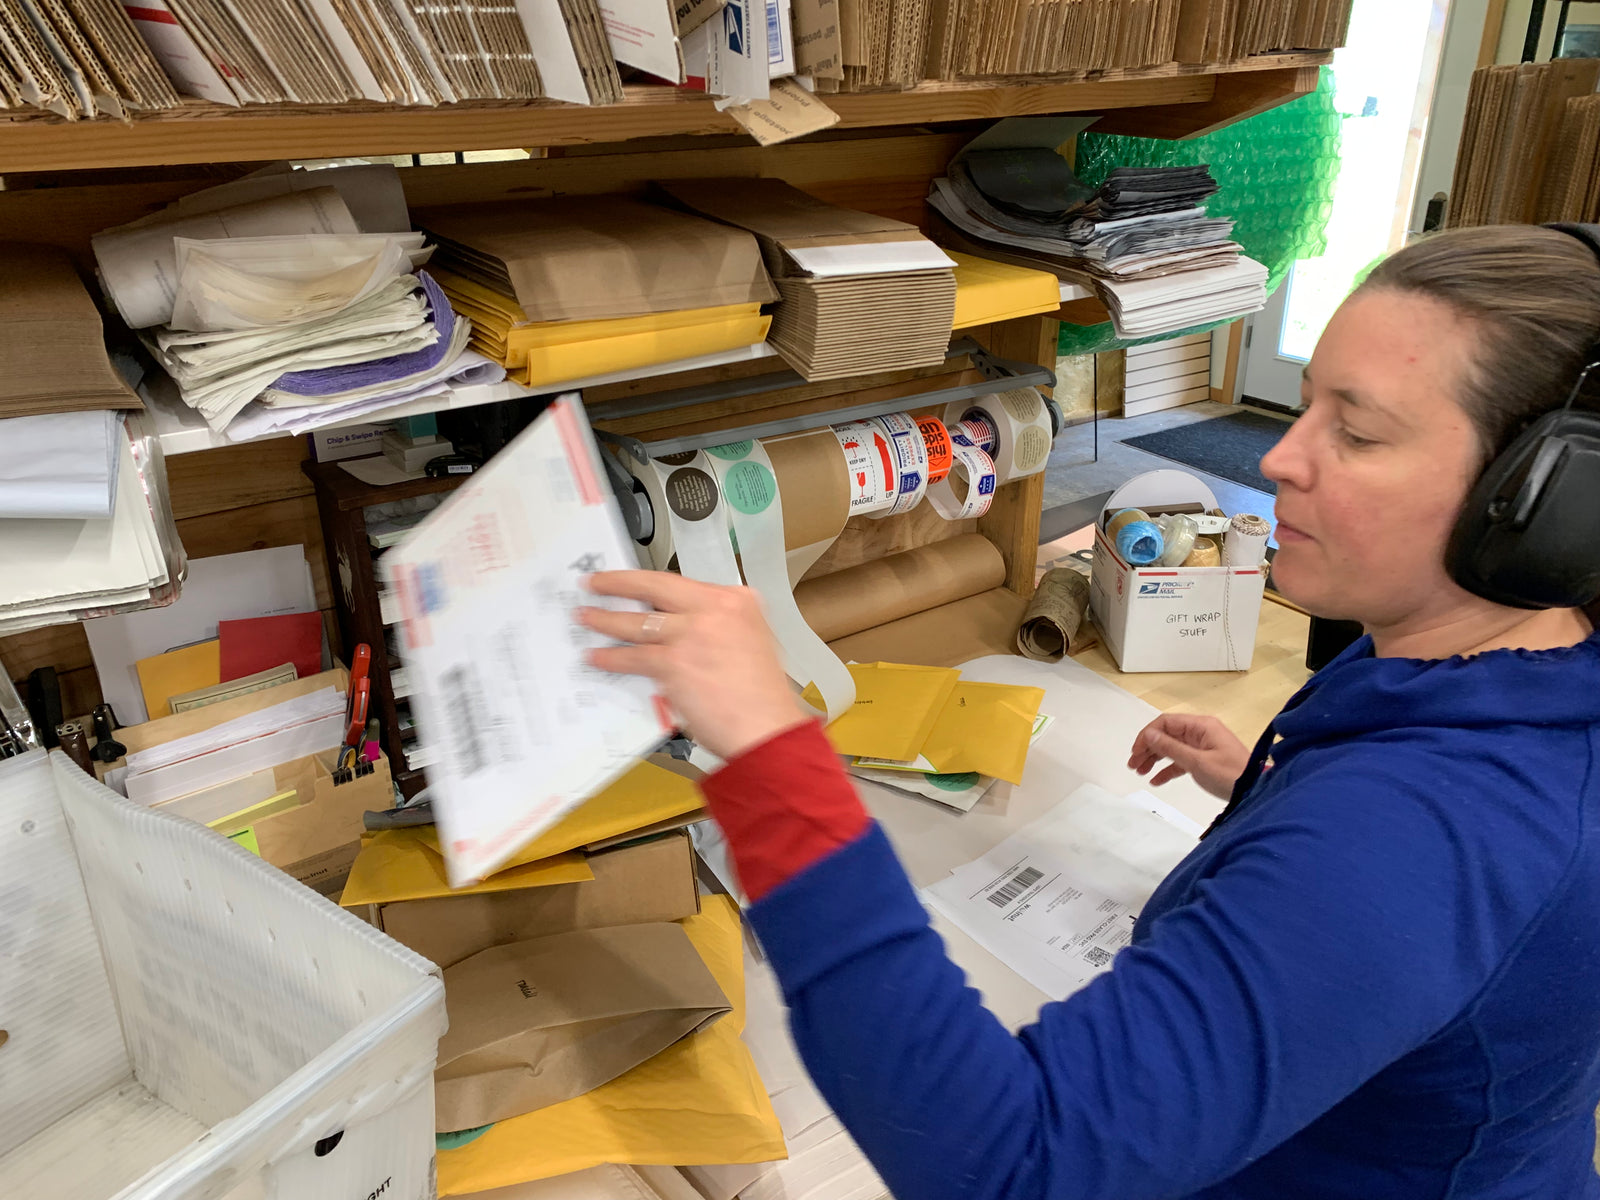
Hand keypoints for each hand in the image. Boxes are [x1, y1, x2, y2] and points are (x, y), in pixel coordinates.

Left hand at [576, 570, 811, 761]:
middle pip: (654, 586)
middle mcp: (714, 609)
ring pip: (637, 622)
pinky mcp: (674, 663)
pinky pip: (633, 657)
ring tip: (586, 619)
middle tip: (594, 583)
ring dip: (605, 620)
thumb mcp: (751, 641)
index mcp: (737, 600)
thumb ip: (719, 626)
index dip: (648, 581)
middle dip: (617, 583)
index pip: (681, 583)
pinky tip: (597, 658)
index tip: (631, 581)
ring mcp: (691, 634)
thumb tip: (679, 626)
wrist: (767, 728)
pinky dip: (611, 658)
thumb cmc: (761, 696)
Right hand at [1128, 712, 1250, 799]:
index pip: (1166, 723)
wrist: (1256, 790)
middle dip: (1148, 748)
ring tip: (1140, 771)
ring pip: (1171, 748)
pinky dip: (1168, 768)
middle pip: (1167, 735)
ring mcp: (1203, 746)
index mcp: (1201, 726)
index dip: (1148, 735)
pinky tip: (1156, 779)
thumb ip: (1171, 748)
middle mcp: (1201, 732)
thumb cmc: (1231, 775)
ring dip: (1155, 758)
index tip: (1136, 751)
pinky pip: (1181, 760)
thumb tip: (1149, 735)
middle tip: (1133, 763)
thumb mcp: (1197, 762)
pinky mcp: (1205, 759)